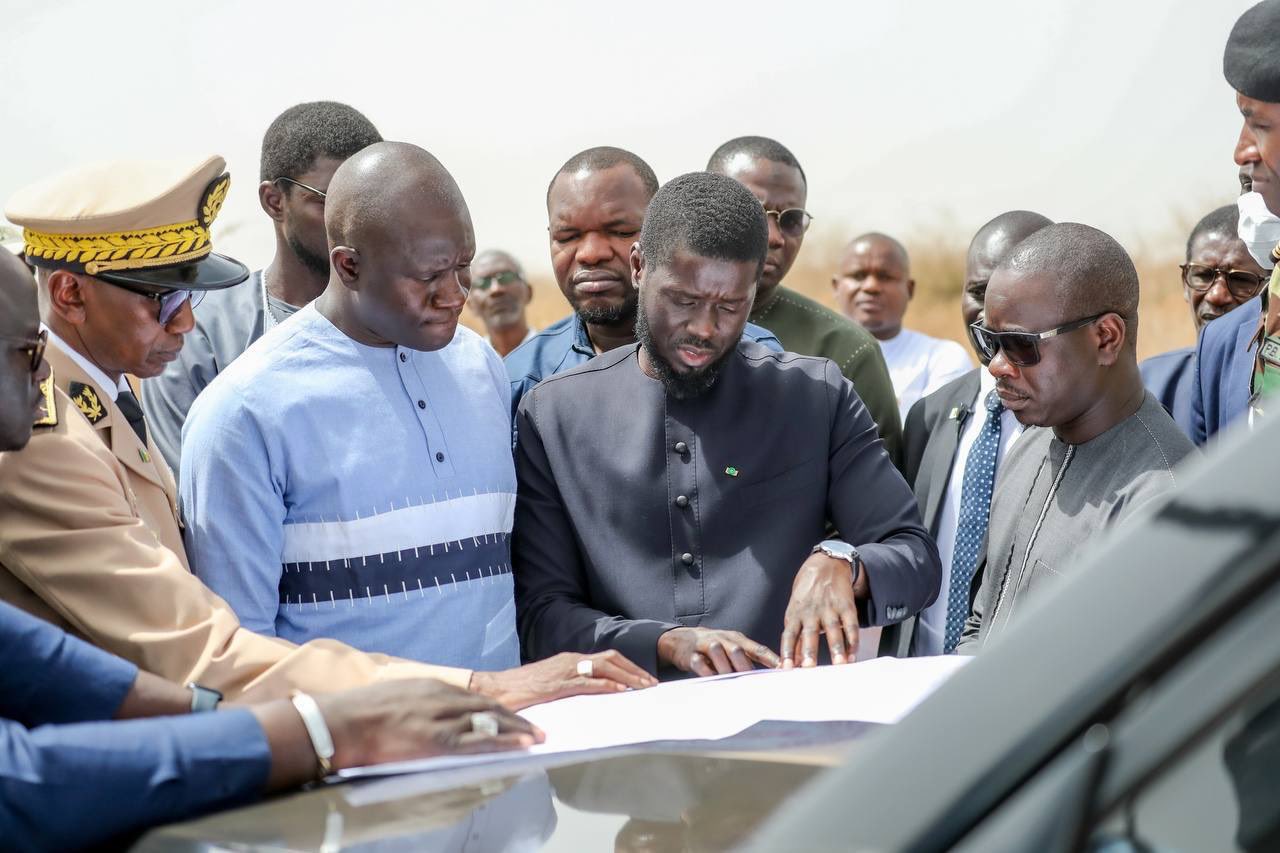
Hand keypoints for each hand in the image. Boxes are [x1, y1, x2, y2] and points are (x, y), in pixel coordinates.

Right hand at [253, 678, 541, 788]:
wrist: (337, 722)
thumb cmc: (357, 715)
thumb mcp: (393, 697)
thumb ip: (416, 704)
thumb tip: (426, 717)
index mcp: (429, 687)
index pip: (472, 698)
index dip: (495, 709)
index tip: (512, 716)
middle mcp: (440, 697)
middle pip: (487, 707)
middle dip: (514, 718)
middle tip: (535, 728)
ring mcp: (439, 718)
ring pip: (488, 722)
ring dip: (516, 730)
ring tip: (536, 738)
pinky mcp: (436, 739)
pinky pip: (477, 742)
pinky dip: (502, 743)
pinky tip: (520, 746)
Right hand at [469, 651, 657, 709]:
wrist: (494, 688)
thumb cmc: (521, 690)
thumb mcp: (550, 685)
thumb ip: (569, 686)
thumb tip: (589, 694)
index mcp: (569, 660)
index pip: (606, 658)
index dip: (628, 667)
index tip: (643, 679)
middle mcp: (570, 660)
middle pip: (611, 659)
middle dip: (634, 670)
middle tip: (651, 683)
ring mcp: (564, 670)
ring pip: (604, 667)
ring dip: (627, 676)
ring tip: (643, 687)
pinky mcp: (557, 684)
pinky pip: (587, 682)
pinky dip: (606, 685)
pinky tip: (620, 691)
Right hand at [657, 626, 779, 675]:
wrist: (681, 639)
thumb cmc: (714, 646)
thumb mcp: (732, 648)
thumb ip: (748, 660)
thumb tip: (770, 675)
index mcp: (737, 639)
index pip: (757, 648)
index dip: (770, 659)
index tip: (782, 669)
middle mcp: (723, 639)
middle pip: (737, 650)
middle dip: (746, 667)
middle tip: (754, 683)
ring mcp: (706, 645)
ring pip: (718, 652)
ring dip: (725, 668)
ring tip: (732, 682)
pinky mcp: (691, 654)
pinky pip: (699, 663)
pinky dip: (706, 672)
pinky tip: (712, 680)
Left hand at [780, 553, 860, 667]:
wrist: (826, 564)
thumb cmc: (807, 590)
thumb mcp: (796, 609)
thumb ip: (796, 635)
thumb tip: (793, 661)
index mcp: (795, 613)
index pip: (788, 635)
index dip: (787, 651)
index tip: (786, 668)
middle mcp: (811, 611)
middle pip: (809, 634)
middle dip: (809, 651)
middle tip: (809, 668)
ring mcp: (829, 608)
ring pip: (833, 630)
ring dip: (836, 648)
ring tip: (839, 665)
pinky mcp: (846, 605)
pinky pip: (851, 625)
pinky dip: (853, 640)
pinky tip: (854, 654)